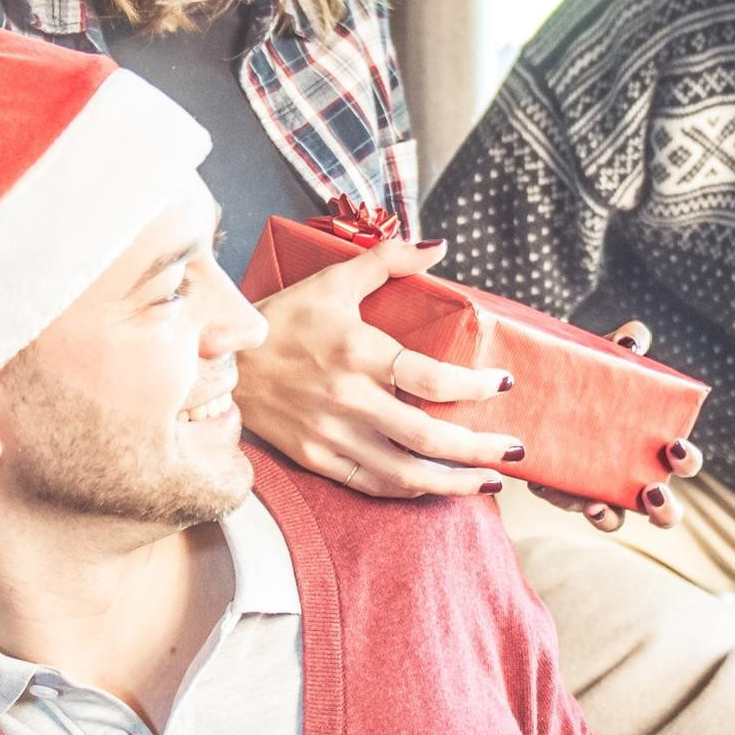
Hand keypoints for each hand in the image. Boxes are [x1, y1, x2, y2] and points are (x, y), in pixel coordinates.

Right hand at [236, 241, 520, 498]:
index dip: (475, 387)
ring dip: (455, 483)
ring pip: (405, 473)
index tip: (503, 384)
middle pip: (429, 437)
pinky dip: (410, 489)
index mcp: (358, 352)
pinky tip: (437, 486)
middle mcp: (349, 399)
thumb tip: (438, 245)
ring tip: (490, 483)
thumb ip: (389, 259)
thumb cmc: (282, 318)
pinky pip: (373, 483)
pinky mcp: (316, 459)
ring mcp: (331, 434)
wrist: (219, 361)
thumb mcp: (334, 280)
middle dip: (480, 449)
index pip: (432, 379)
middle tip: (515, 450)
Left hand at [529, 321, 702, 529]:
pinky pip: (564, 504)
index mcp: (657, 445)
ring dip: (609, 517)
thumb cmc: (593, 374)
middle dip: (664, 509)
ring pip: (615, 519)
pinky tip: (544, 482)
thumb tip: (632, 338)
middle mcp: (636, 476)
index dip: (687, 461)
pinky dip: (557, 497)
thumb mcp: (609, 355)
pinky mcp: (565, 491)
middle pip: (664, 511)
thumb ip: (626, 343)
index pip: (685, 462)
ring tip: (596, 505)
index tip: (674, 447)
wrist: (546, 382)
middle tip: (652, 492)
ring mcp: (602, 489)